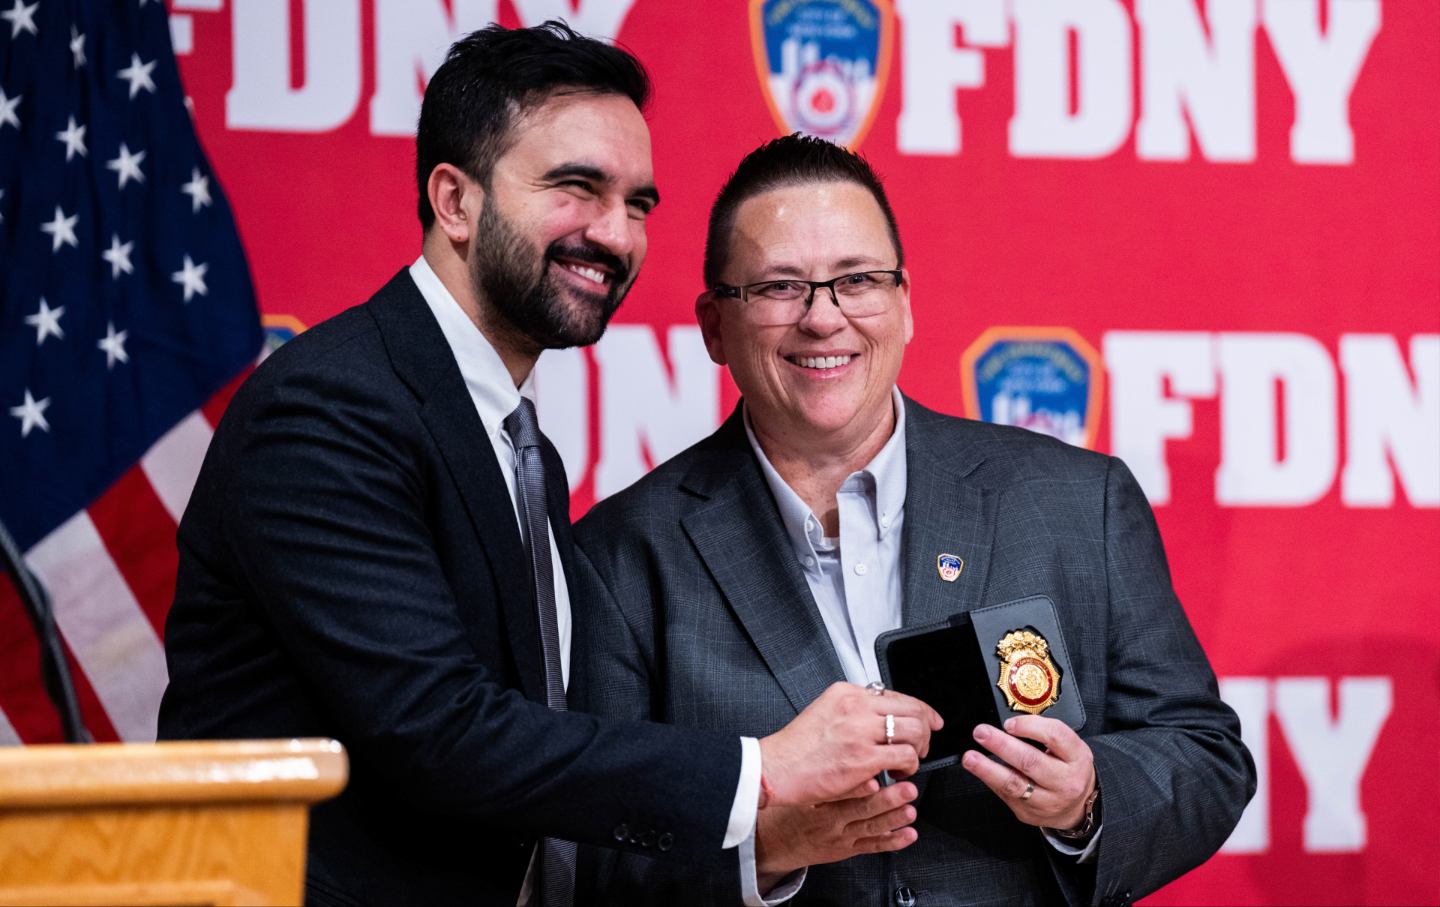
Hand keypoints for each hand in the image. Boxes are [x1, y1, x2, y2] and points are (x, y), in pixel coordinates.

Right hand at [755, 780, 919, 889]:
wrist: (773, 841)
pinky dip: (892, 842)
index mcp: (815, 800)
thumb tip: (851, 745)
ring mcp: (838, 836)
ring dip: (892, 818)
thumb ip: (822, 767)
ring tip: (910, 810)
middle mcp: (828, 819)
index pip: (838, 791)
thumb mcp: (797, 784)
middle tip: (907, 789)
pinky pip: (871, 847)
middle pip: (860, 809)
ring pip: (870, 827)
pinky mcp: (845, 849)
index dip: (857, 787)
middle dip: (887, 800)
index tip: (874, 780)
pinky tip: (908, 834)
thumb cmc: (789, 805)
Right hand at [759, 682, 941, 805]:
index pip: (895, 694)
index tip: (928, 719)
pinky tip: (898, 773)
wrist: (776, 768)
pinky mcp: (865, 758)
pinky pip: (905, 756)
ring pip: (914, 730)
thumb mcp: (823, 712)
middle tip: (922, 744)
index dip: (919, 709)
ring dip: (919, 748)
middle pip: (912, 709)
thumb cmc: (795, 749)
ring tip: (908, 760)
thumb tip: (881, 719)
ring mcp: (861, 731)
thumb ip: (852, 712)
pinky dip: (909, 766)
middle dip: (925, 728)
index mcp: (846, 693)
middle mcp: (856, 706)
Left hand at [961, 715, 1096, 830]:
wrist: (1078, 808)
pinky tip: (979, 769)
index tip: (1009, 723)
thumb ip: (1044, 733)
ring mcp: (1047, 800)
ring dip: (988, 769)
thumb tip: (1010, 724)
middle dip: (1002, 745)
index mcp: (1077, 757)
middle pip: (1031, 761)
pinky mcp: (1029, 812)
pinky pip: (1005, 795)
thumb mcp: (1069, 748)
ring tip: (971, 758)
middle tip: (982, 733)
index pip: (1055, 736)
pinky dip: (990, 779)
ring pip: (1014, 783)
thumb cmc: (1069, 769)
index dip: (1029, 727)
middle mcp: (1064, 780)